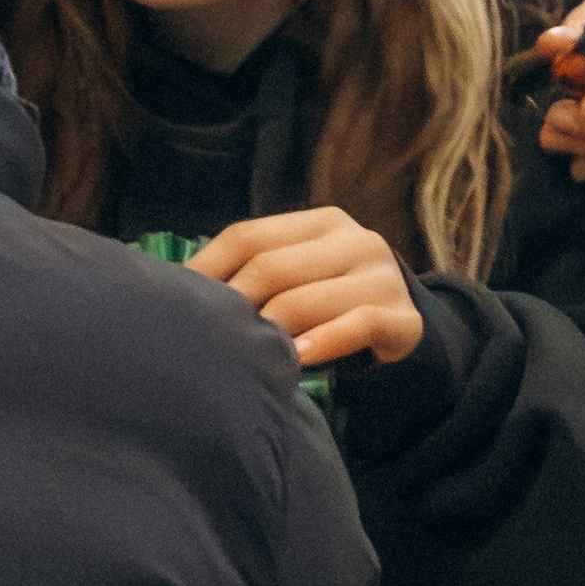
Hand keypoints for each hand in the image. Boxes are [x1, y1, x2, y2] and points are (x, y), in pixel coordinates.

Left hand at [195, 206, 422, 368]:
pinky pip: (357, 325)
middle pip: (272, 268)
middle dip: (233, 306)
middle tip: (205, 338)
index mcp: (322, 224)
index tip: (176, 302)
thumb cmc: (335, 308)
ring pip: (306, 300)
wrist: (408, 336)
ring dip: (269, 331)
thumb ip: (254, 274)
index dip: (207, 268)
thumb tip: (178, 285)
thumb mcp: (299, 280)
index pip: (250, 236)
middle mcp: (356, 240)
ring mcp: (383, 277)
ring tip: (243, 355)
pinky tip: (295, 361)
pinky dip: (321, 343)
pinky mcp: (405, 319)